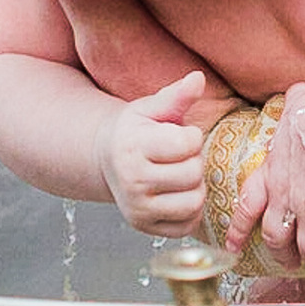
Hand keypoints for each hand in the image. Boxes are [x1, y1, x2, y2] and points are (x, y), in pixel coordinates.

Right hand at [98, 72, 214, 235]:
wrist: (107, 159)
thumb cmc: (136, 131)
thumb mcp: (151, 108)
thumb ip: (176, 95)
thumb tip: (197, 78)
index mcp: (133, 147)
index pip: (186, 144)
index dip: (191, 137)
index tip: (180, 135)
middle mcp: (131, 181)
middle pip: (193, 175)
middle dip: (194, 162)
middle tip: (180, 157)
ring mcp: (137, 208)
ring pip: (193, 203)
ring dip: (195, 187)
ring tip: (180, 174)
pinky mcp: (145, 227)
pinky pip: (187, 225)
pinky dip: (189, 210)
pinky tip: (177, 193)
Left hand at [229, 84, 304, 273]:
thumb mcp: (298, 106)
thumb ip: (295, 104)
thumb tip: (301, 92)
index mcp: (273, 173)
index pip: (248, 205)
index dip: (239, 228)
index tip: (233, 246)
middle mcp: (288, 199)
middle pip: (277, 238)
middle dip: (283, 254)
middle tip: (291, 263)